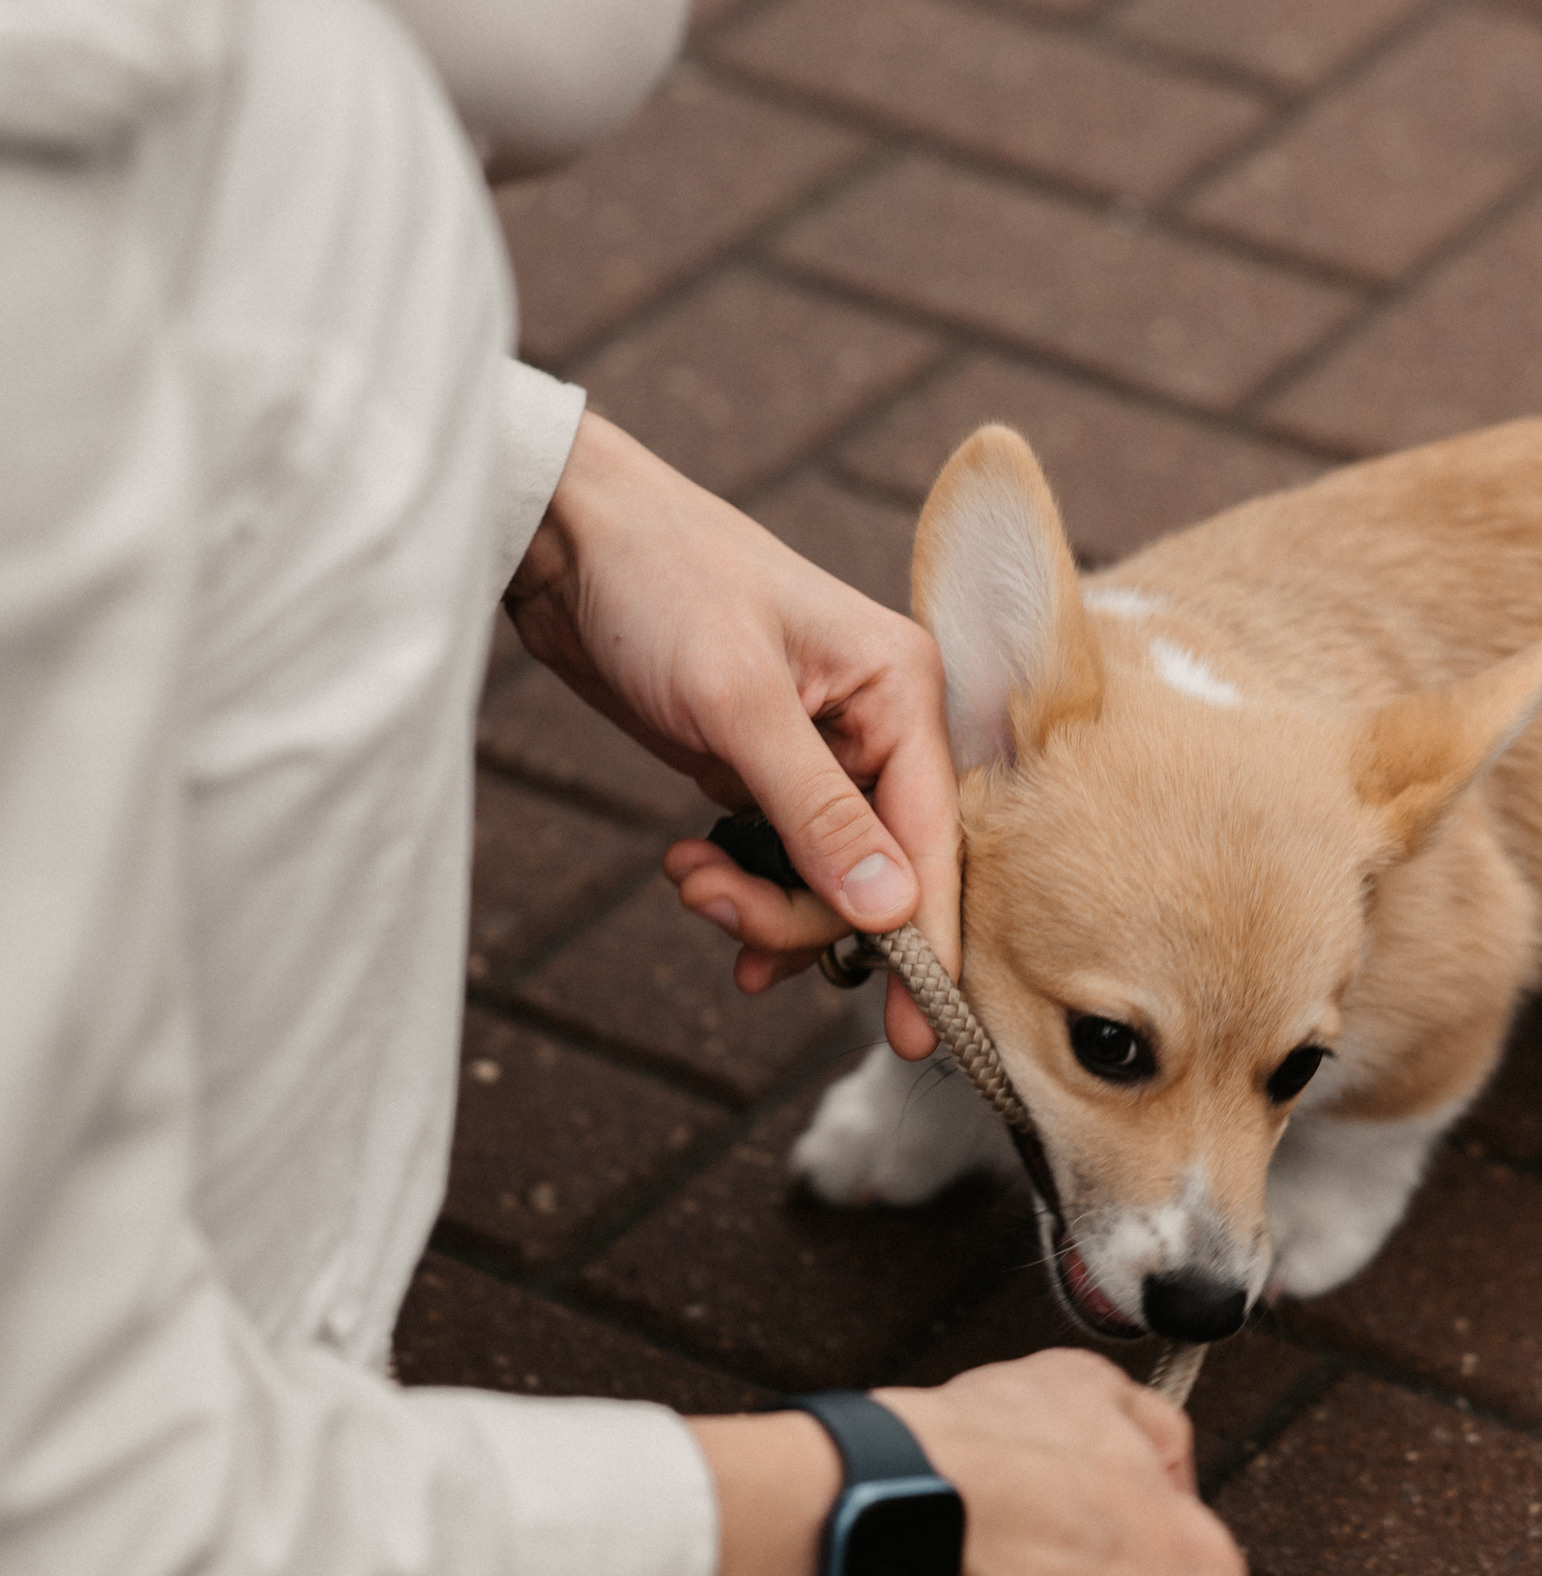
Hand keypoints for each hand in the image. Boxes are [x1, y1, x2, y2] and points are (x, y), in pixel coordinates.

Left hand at [504, 411, 957, 1056]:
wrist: (569, 538)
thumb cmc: (662, 583)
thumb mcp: (736, 703)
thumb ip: (816, 812)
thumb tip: (892, 913)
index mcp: (904, 687)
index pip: (938, 839)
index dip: (925, 940)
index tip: (914, 1038)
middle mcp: (881, 722)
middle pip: (883, 875)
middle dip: (803, 912)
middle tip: (715, 912)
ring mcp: (826, 750)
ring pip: (831, 879)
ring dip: (762, 902)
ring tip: (687, 880)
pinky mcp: (771, 769)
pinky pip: (787, 862)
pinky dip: (747, 889)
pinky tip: (697, 882)